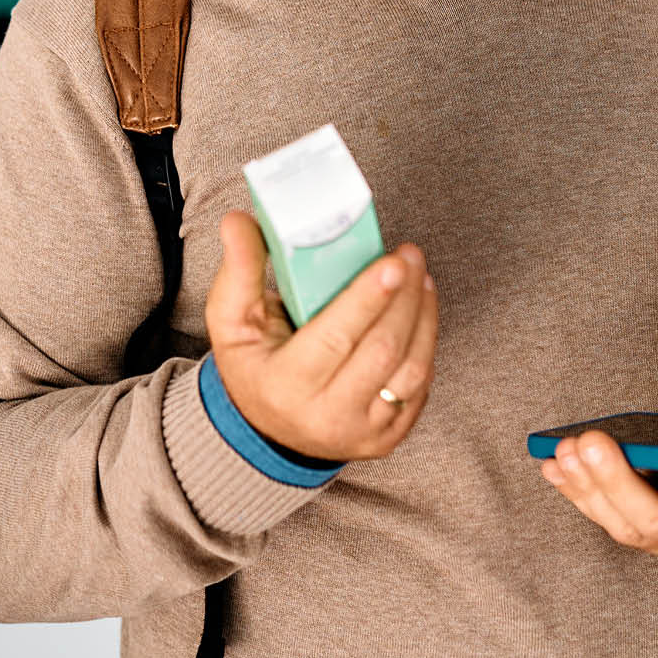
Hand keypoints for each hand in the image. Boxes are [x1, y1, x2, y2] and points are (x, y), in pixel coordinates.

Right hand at [204, 210, 437, 462]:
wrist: (267, 429)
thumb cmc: (253, 364)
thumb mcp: (230, 320)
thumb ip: (239, 269)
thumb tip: (239, 220)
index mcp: (284, 386)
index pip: (334, 338)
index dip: (366, 299)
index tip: (391, 263)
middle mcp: (326, 418)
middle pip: (382, 350)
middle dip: (404, 297)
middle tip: (409, 255)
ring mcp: (361, 433)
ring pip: (410, 370)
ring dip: (423, 315)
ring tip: (419, 276)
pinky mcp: (387, 438)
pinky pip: (419, 387)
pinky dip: (426, 343)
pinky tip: (422, 308)